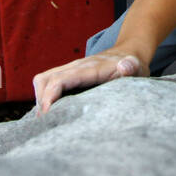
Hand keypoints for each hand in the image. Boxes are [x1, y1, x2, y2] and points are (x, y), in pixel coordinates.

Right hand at [32, 49, 148, 113]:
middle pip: (45, 80)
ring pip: (43, 80)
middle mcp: (75, 67)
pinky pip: (48, 81)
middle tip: (45, 124)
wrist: (129, 51)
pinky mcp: (69, 74)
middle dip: (41, 102)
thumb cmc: (133, 64)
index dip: (49, 97)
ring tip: (46, 119)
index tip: (46, 116)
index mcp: (89, 68)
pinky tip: (51, 112)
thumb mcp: (136, 67)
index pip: (60, 80)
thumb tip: (125, 65)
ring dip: (40, 98)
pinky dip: (44, 95)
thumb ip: (131, 67)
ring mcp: (70, 69)